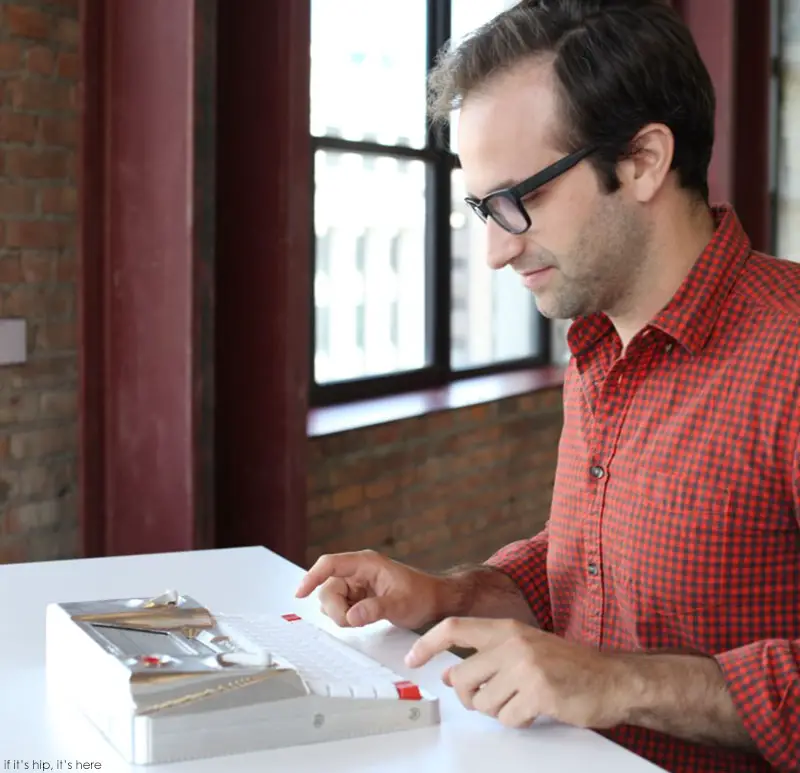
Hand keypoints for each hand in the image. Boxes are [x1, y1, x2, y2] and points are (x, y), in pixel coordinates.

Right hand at [294, 549, 443, 629]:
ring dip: (340, 613)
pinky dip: (346, 617)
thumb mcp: (400, 604)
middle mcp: (357, 571)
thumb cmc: (421, 595)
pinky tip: (362, 619)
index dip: (312, 577)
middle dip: (335, 608)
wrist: (434, 600)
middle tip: (352, 622)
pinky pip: (340, 607)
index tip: (300, 593)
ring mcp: (356, 583)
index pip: (330, 564)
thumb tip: (352, 616)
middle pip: (328, 587)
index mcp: (365, 563)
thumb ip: (375, 609)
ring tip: (363, 619)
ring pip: (331, 599)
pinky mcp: (357, 596)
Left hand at [405, 617, 630, 729]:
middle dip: (468, 697)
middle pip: (461, 677)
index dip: (427, 644)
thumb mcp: (524, 649)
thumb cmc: (568, 665)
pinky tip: (535, 711)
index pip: (454, 628)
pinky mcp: (539, 693)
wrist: (614, 678)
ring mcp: (526, 667)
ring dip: (497, 711)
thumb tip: (448, 674)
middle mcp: (513, 643)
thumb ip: (486, 657)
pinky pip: (507, 718)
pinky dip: (517, 722)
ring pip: (482, 702)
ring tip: (521, 702)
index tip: (411, 659)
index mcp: (506, 628)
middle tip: (486, 700)